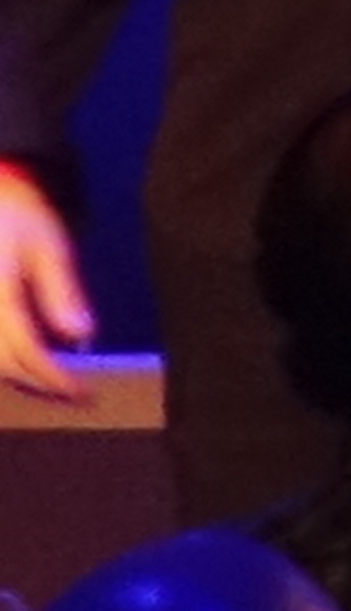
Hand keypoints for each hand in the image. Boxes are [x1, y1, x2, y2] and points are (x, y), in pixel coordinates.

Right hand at [0, 165, 93, 402]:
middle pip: (1, 365)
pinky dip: (4, 361)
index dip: (53, 378)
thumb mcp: (50, 246)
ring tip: (55, 382)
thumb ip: (63, 293)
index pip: (24, 349)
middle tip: (75, 394)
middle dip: (39, 385)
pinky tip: (27, 362)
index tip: (83, 393)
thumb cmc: (20, 216)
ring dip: (19, 378)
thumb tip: (82, 337)